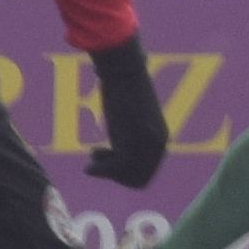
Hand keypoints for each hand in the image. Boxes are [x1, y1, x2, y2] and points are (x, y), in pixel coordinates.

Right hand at [86, 42, 171, 191]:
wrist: (124, 68)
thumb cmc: (125, 83)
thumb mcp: (132, 111)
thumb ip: (133, 126)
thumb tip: (130, 114)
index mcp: (160, 137)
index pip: (147, 171)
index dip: (126, 171)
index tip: (108, 155)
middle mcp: (158, 144)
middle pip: (140, 179)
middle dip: (117, 175)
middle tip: (98, 156)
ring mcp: (146, 144)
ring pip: (129, 177)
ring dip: (108, 174)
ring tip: (92, 160)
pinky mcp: (132, 141)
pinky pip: (117, 169)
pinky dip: (100, 172)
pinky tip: (88, 167)